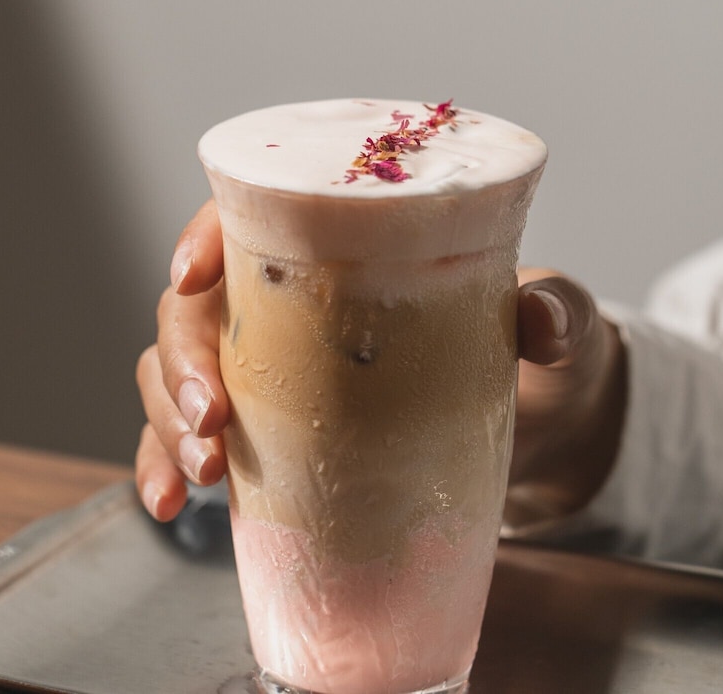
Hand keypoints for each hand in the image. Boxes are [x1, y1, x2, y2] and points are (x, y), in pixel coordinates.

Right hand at [135, 202, 627, 524]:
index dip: (202, 238)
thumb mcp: (556, 324)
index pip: (247, 219)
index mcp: (341, 249)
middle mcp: (287, 304)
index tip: (192, 277)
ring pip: (174, 373)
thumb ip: (556, 312)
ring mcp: (268, 371)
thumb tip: (545, 322)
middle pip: (194, 308)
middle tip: (214, 417)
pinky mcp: (266, 431)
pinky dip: (165, 466)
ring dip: (167, 420)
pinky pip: (189, 439)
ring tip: (203, 472)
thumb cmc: (533, 355)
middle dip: (183, 359)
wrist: (532, 431)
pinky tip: (171, 503)